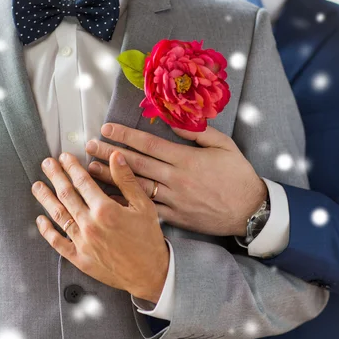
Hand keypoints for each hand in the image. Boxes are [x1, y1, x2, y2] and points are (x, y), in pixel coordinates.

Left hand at [32, 151, 169, 303]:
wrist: (150, 274)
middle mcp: (90, 225)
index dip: (72, 167)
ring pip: (59, 215)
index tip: (64, 158)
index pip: (83, 182)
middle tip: (46, 164)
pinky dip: (47, 230)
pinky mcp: (80, 258)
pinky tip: (40, 220)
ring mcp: (83, 242)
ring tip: (37, 186)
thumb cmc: (149, 239)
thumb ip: (126, 180)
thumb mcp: (144, 206)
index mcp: (106, 210)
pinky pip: (58, 242)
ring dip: (46, 199)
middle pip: (66, 195)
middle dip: (55, 176)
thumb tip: (116, 156)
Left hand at [86, 123, 267, 237]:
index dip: (124, 135)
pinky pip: (146, 209)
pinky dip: (127, 204)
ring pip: (135, 187)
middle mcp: (176, 178)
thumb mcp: (224, 145)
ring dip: (111, 178)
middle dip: (109, 153)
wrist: (251, 211)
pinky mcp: (176, 216)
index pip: (148, 143)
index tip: (106, 128)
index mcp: (186, 158)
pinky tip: (111, 199)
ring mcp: (174, 199)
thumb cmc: (238, 175)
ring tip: (90, 171)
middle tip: (88, 146)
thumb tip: (173, 122)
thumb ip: (198, 132)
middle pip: (136, 163)